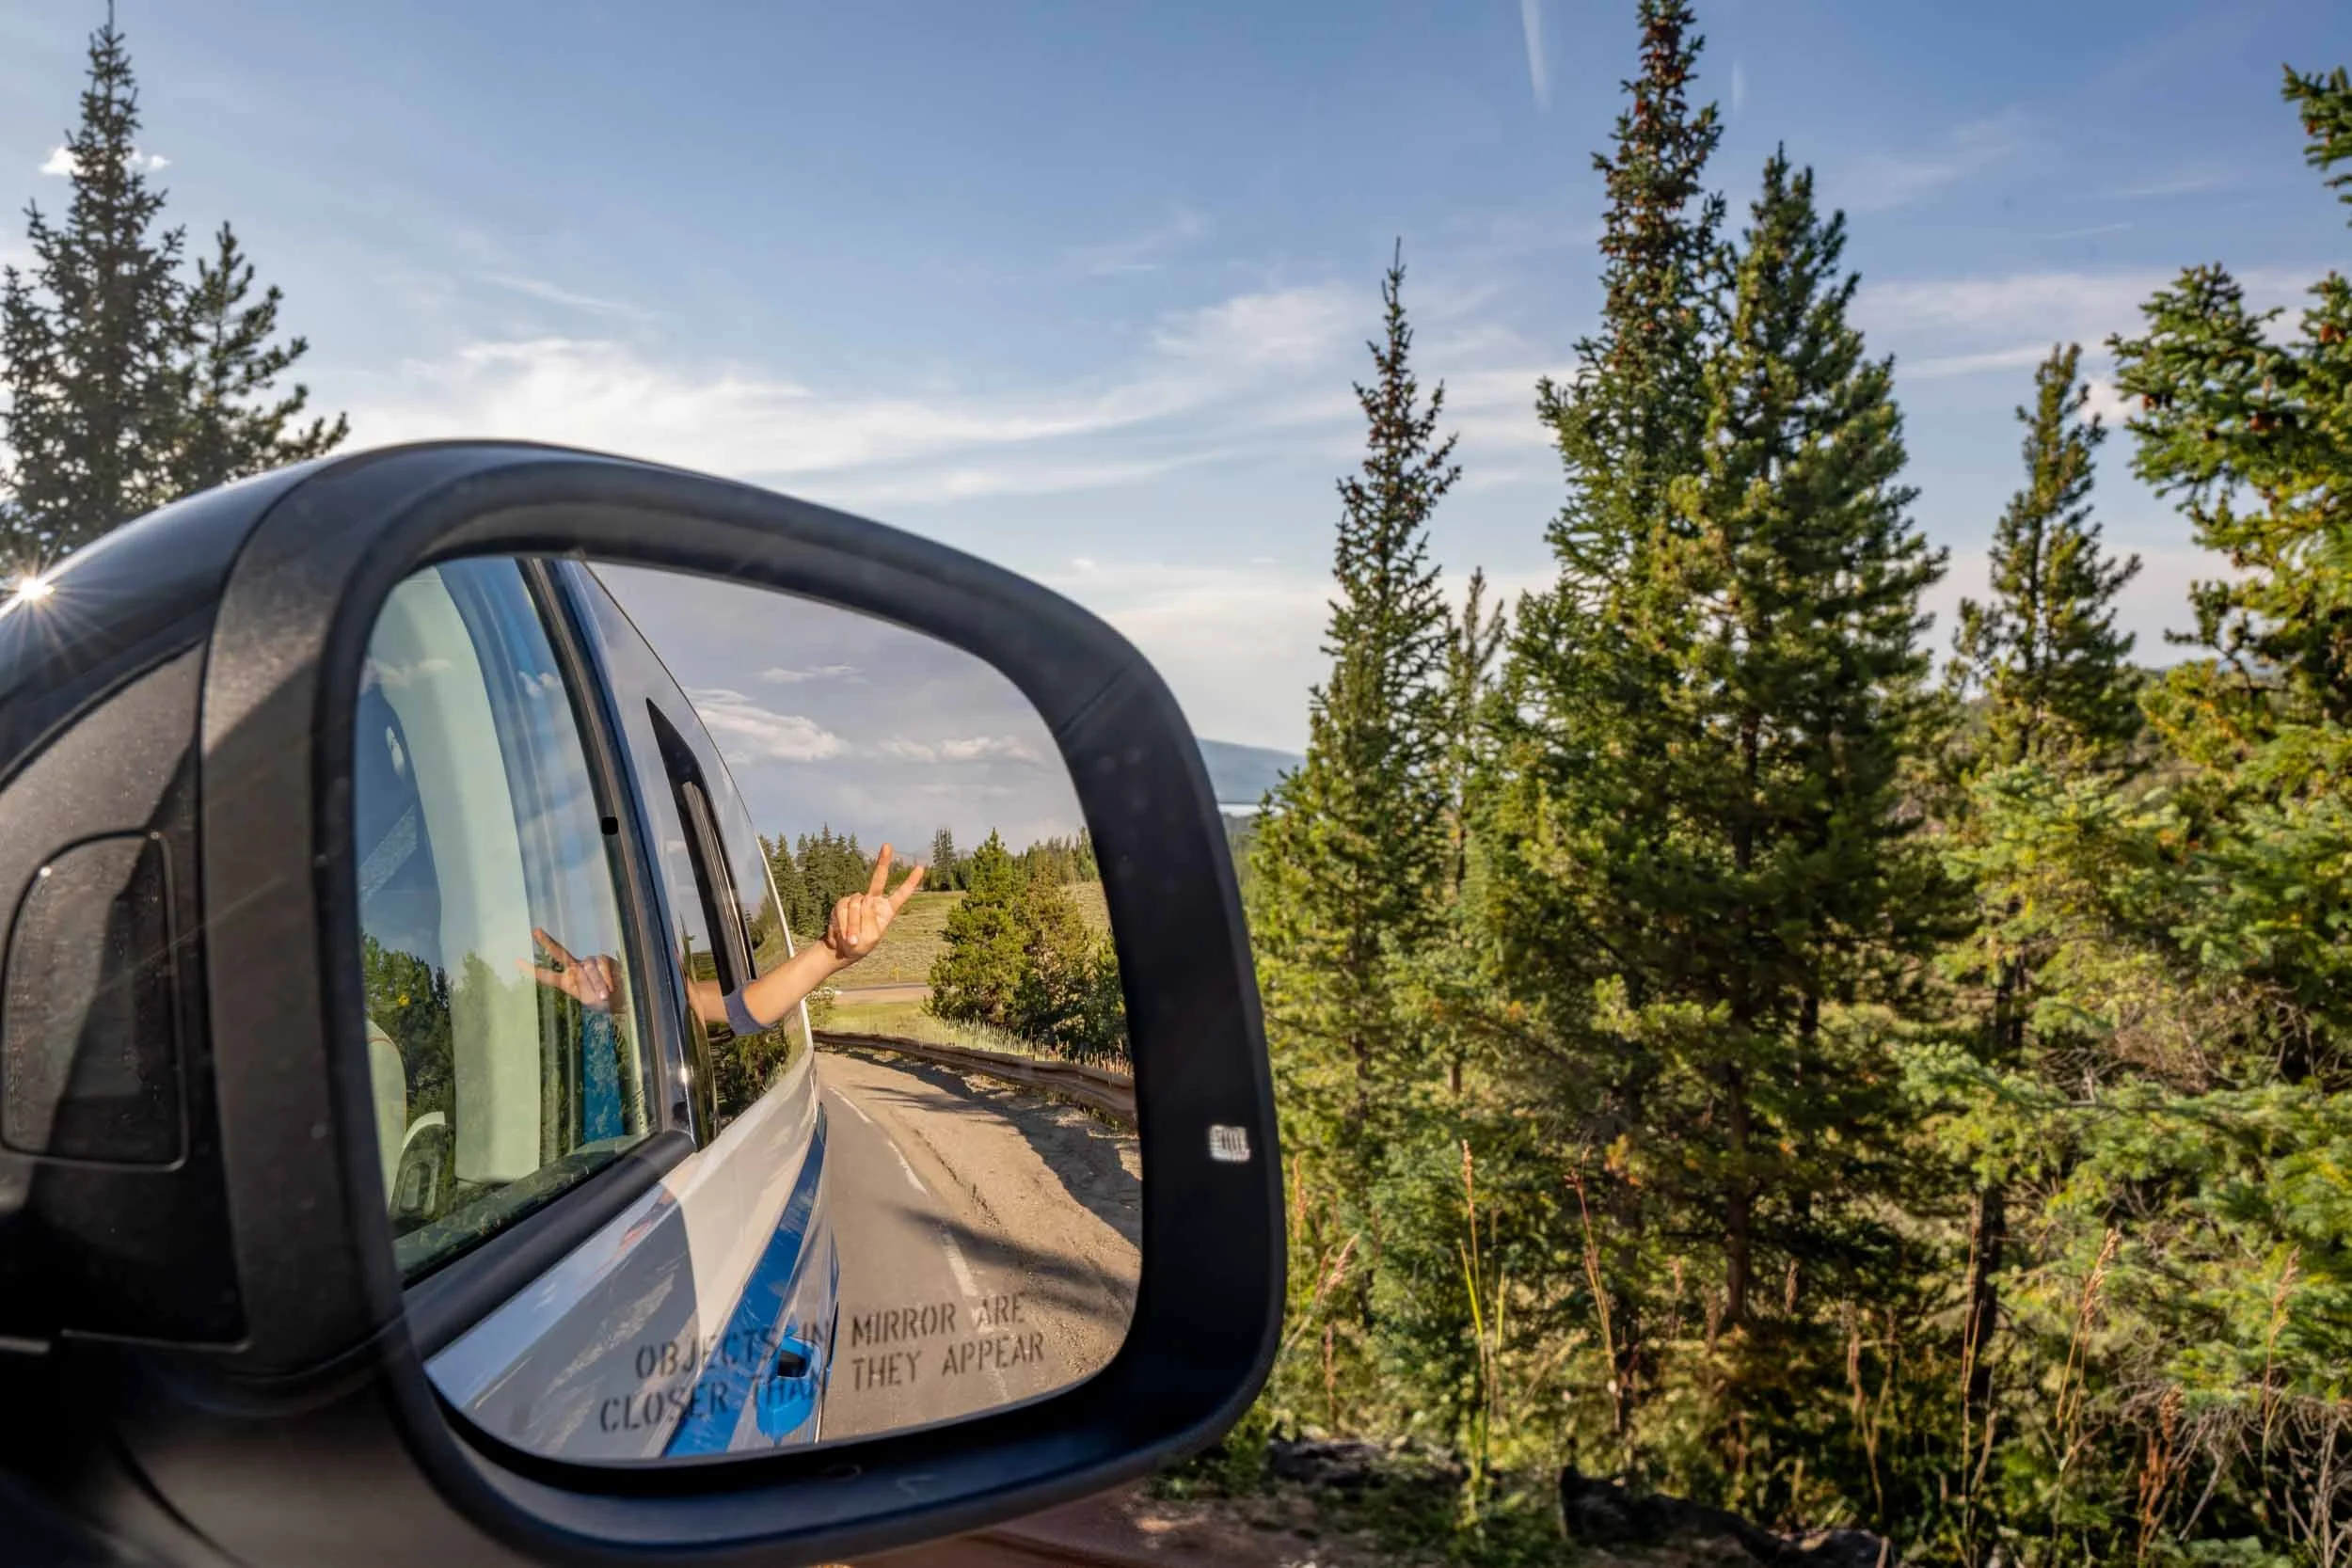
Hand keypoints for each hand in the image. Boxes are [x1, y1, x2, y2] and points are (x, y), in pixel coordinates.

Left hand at [524, 927, 618, 1010]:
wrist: (623, 1001)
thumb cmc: (605, 1004)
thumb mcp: (591, 1001)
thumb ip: (587, 985)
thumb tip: (587, 969)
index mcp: (567, 981)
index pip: (547, 974)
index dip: (532, 969)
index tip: (516, 961)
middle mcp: (576, 969)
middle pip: (559, 953)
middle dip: (547, 942)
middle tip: (534, 931)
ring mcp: (589, 963)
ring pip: (588, 966)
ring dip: (597, 982)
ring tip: (604, 995)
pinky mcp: (604, 960)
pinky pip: (602, 964)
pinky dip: (606, 977)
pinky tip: (610, 988)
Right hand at [824, 844, 925, 966]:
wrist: (840, 949)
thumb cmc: (860, 946)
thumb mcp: (870, 938)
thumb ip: (868, 920)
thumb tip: (860, 903)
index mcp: (887, 910)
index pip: (901, 894)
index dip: (910, 882)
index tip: (921, 868)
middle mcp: (873, 901)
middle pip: (878, 879)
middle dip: (883, 862)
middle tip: (888, 845)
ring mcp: (858, 900)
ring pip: (857, 903)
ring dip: (852, 924)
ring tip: (851, 939)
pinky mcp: (843, 903)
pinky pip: (843, 908)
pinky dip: (843, 923)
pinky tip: (843, 934)